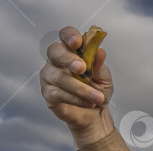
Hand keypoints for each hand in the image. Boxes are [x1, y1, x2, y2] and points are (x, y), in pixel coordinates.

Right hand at [40, 26, 114, 146]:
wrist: (96, 113)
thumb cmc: (97, 90)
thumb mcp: (104, 77)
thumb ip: (99, 65)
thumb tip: (99, 51)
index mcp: (71, 51)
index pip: (65, 36)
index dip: (69, 36)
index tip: (78, 42)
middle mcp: (57, 61)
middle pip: (55, 52)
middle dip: (68, 58)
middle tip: (82, 68)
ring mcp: (50, 76)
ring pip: (59, 77)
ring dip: (80, 88)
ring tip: (97, 97)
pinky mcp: (48, 93)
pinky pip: (58, 94)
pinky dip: (76, 99)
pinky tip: (88, 103)